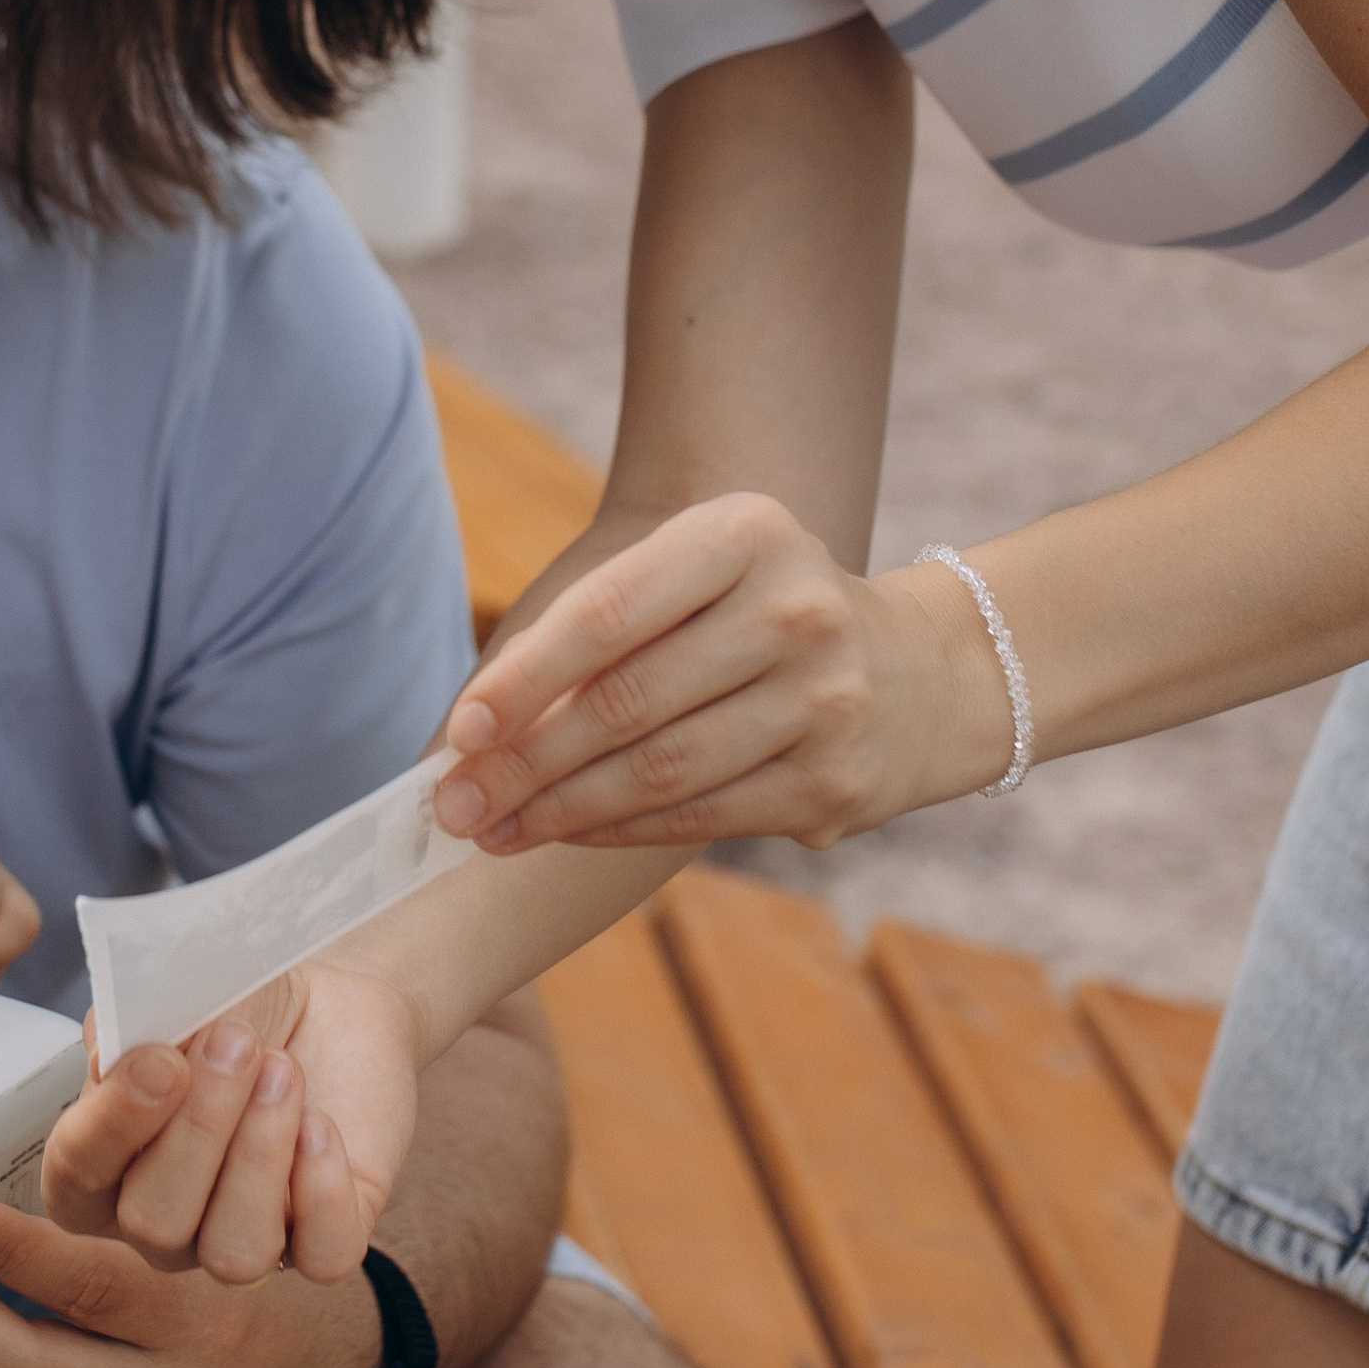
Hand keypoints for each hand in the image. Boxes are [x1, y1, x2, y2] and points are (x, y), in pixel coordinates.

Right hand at [44, 962, 419, 1288]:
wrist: (320, 1002)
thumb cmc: (229, 1005)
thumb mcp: (171, 998)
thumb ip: (127, 1025)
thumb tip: (111, 1059)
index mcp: (101, 1169)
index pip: (74, 1179)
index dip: (113, 1124)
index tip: (161, 1057)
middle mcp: (165, 1224)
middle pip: (154, 1223)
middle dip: (199, 1128)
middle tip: (237, 1041)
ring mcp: (242, 1239)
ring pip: (235, 1254)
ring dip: (259, 1155)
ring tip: (282, 1071)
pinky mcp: (323, 1243)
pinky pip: (322, 1257)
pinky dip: (323, 1187)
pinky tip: (319, 1120)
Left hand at [434, 496, 1003, 855]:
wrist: (917, 672)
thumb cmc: (753, 614)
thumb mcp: (691, 577)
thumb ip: (595, 627)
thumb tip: (474, 725)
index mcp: (746, 534)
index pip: (608, 612)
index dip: (524, 678)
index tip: (460, 731)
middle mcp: (794, 611)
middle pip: (625, 703)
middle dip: (523, 763)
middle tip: (451, 804)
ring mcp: (824, 701)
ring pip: (657, 772)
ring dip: (557, 810)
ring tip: (489, 828)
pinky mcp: (833, 783)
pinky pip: (698, 816)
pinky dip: (616, 830)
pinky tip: (562, 833)